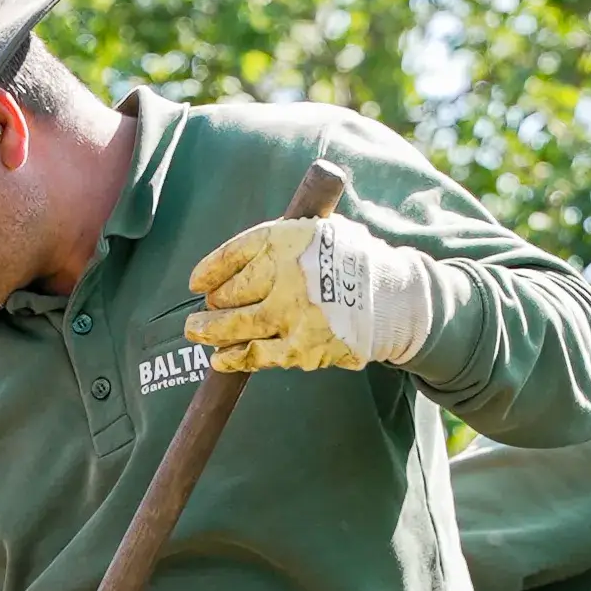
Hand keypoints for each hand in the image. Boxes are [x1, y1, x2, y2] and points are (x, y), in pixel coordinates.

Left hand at [185, 213, 439, 375]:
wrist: (394, 299)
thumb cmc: (352, 262)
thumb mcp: (318, 231)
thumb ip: (279, 240)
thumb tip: (232, 265)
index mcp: (289, 237)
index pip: (234, 253)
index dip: (209, 270)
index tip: (197, 282)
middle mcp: (287, 273)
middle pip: (230, 292)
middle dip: (212, 304)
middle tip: (204, 311)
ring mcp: (292, 312)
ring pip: (236, 326)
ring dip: (210, 332)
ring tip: (196, 333)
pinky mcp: (301, 347)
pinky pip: (256, 355)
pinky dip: (234, 359)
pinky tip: (221, 359)